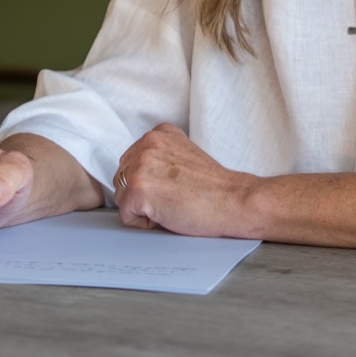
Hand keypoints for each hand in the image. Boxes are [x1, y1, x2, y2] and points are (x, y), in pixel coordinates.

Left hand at [112, 123, 257, 237]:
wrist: (233, 201)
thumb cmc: (213, 188)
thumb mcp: (183, 155)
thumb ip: (158, 157)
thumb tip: (135, 175)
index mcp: (158, 133)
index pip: (131, 162)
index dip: (151, 182)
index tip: (173, 186)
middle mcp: (147, 143)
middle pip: (122, 178)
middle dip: (142, 194)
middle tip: (173, 197)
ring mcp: (141, 165)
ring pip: (122, 197)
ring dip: (142, 208)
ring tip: (171, 204)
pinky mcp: (139, 189)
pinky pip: (127, 215)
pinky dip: (144, 223)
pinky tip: (168, 214)